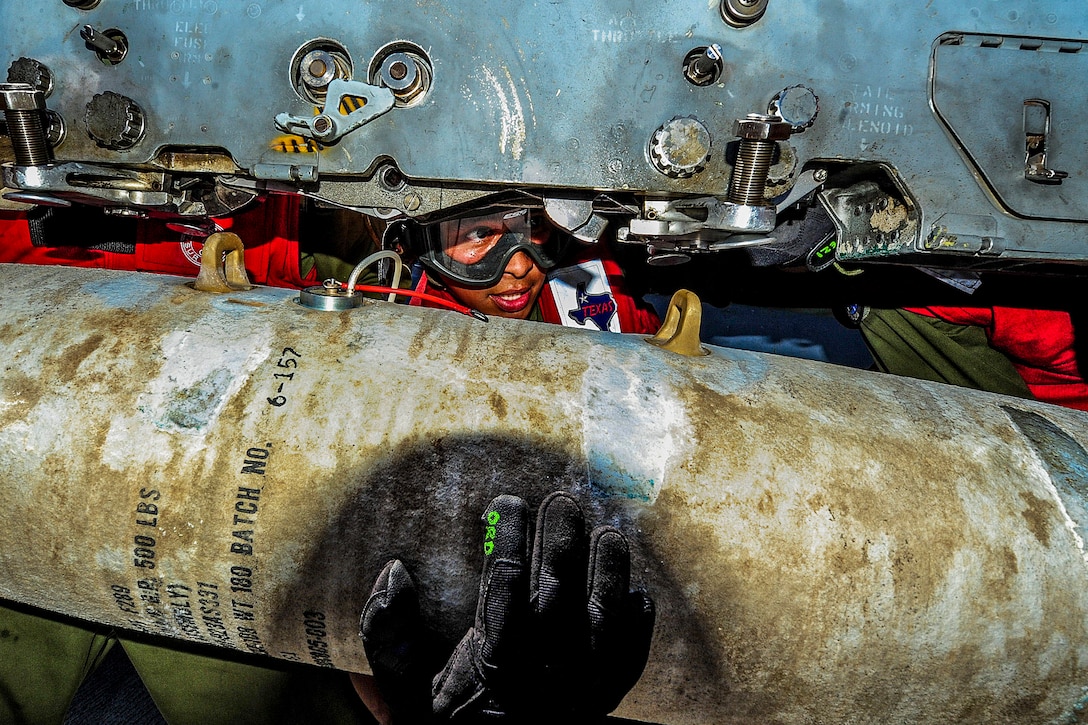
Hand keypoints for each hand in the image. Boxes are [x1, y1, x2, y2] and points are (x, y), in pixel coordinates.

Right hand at [359, 492, 654, 722]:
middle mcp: (540, 684)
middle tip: (560, 500)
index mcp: (491, 672)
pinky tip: (636, 591)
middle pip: (557, 603)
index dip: (506, 541)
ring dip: (609, 575)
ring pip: (604, 627)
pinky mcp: (603, 704)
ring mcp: (578, 696)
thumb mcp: (403, 693)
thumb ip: (389, 638)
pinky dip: (637, 626)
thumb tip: (394, 572)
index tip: (505, 501)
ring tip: (608, 530)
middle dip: (560, 546)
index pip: (503, 594)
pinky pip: (629, 662)